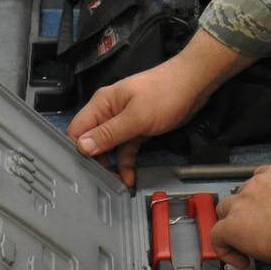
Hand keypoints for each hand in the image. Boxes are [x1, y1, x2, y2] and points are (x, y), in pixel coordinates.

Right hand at [67, 32, 249, 185]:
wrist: (194, 84)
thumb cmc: (165, 93)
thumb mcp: (136, 117)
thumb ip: (109, 133)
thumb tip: (82, 147)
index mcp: (102, 104)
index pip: (77, 130)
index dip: (77, 150)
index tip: (83, 170)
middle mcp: (108, 113)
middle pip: (91, 142)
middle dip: (94, 162)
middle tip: (100, 182)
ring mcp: (123, 122)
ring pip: (108, 148)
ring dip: (111, 166)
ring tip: (114, 184)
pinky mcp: (137, 129)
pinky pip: (125, 149)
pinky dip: (126, 163)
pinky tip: (128, 178)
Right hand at [212, 162, 270, 266]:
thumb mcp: (267, 255)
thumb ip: (250, 245)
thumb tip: (252, 241)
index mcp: (234, 226)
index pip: (216, 235)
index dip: (226, 249)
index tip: (242, 258)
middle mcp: (240, 200)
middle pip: (225, 207)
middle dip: (233, 218)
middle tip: (250, 228)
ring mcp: (257, 182)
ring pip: (245, 189)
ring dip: (252, 199)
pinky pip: (265, 173)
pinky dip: (268, 182)